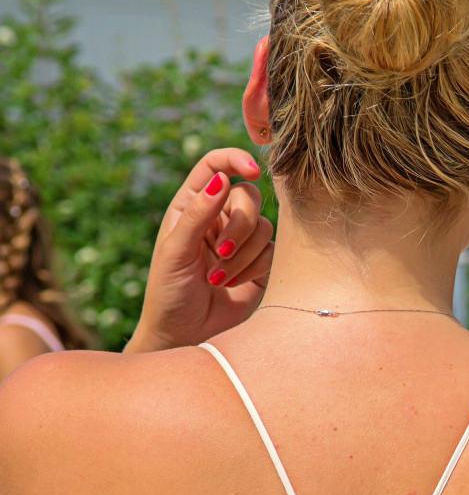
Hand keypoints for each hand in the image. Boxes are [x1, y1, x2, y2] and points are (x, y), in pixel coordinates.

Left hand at [125, 149, 273, 352]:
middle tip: (220, 252)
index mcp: (192, 205)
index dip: (234, 160)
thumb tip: (222, 179)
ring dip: (242, 254)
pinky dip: (253, 268)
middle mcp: (220, 217)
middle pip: (249, 196)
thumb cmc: (169, 292)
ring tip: (218, 278)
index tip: (251, 170)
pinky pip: (273, 252)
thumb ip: (198, 214)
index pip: (215, 166)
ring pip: (264, 226)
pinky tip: (233, 285)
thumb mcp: (175, 251)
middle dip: (239, 225)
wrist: (185, 334)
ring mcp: (243, 241)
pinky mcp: (262, 264)